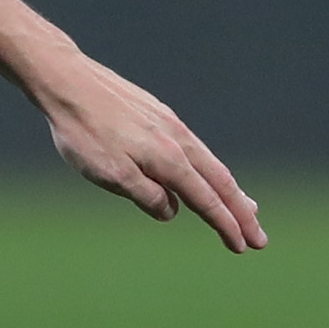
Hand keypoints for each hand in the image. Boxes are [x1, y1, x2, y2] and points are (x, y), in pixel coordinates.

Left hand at [32, 53, 266, 253]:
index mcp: (169, 160)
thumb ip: (145, 194)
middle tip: (259, 238)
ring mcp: (171, 125)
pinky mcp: (159, 115)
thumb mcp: (110, 173)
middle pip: (220, 182)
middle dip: (242, 213)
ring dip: (230, 191)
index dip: (226, 225)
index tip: (242, 246)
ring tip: (247, 209)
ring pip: (210, 163)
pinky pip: (196, 148)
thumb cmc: (83, 132)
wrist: (68, 81)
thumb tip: (173, 211)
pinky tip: (205, 174)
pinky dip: (210, 169)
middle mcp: (178, 140)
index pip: (206, 200)